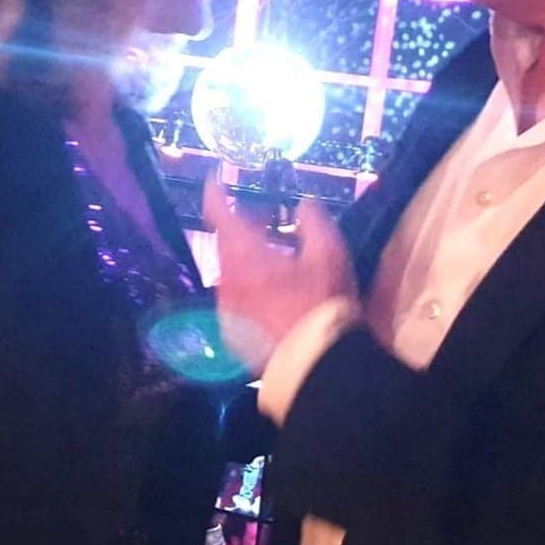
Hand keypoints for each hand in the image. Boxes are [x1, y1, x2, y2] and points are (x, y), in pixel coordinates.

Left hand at [203, 177, 356, 371]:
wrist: (315, 364)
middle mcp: (226, 281)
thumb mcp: (329, 254)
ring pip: (232, 274)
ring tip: (278, 260)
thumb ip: (313, 220)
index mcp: (243, 256)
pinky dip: (250, 289)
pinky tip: (274, 295)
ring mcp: (227, 311)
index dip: (215, 194)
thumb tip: (303, 203)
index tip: (215, 180)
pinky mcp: (234, 336)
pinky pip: (237, 301)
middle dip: (245, 229)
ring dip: (249, 260)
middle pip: (227, 245)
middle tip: (270, 222)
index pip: (218, 215)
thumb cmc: (321, 303)